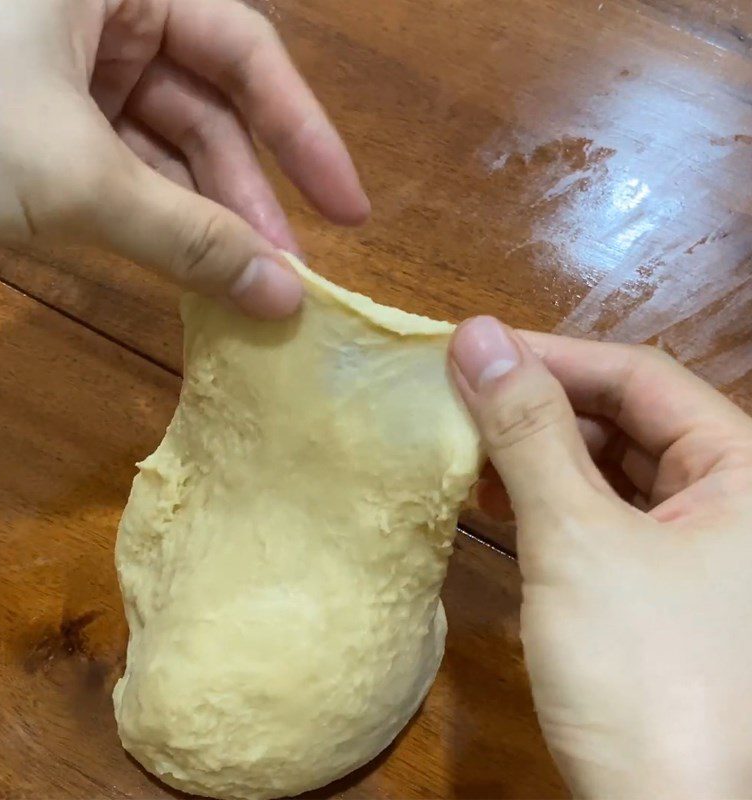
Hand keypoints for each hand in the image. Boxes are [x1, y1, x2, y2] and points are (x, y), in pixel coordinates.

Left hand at [0, 0, 368, 317]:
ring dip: (205, 223)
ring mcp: (70, 70)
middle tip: (285, 280)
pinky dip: (155, 224)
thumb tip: (283, 295)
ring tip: (244, 291)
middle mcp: (103, 14)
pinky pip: (124, 172)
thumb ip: (189, 238)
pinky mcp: (44, 122)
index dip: (306, 136)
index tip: (349, 211)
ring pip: (167, 150)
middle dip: (246, 200)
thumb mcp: (75, 175)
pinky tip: (187, 273)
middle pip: (208, 111)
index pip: (245, 53)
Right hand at [450, 317, 751, 797]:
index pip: (641, 377)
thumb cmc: (639, 672)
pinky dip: (546, 497)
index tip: (472, 350)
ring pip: (607, 465)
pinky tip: (494, 494)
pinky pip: (600, 513)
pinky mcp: (660, 582)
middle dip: (539, 403)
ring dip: (535, 450)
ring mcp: (697, 544)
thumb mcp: (577, 539)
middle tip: (460, 395)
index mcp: (745, 472)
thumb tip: (474, 337)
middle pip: (625, 417)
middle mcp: (733, 499)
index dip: (553, 356)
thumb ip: (527, 431)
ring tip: (466, 442)